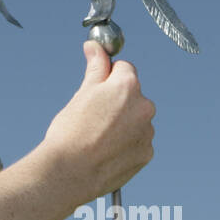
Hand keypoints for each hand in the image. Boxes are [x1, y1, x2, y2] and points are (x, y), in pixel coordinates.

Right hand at [41, 41, 155, 208]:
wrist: (71, 172)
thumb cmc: (71, 130)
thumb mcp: (82, 93)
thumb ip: (96, 67)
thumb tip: (95, 46)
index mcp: (128, 85)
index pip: (124, 68)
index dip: (107, 78)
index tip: (95, 89)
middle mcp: (144, 106)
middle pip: (132, 95)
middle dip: (116, 102)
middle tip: (92, 116)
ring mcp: (148, 132)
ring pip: (135, 120)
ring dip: (122, 124)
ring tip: (97, 138)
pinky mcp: (147, 154)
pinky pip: (137, 142)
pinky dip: (125, 145)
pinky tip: (105, 151)